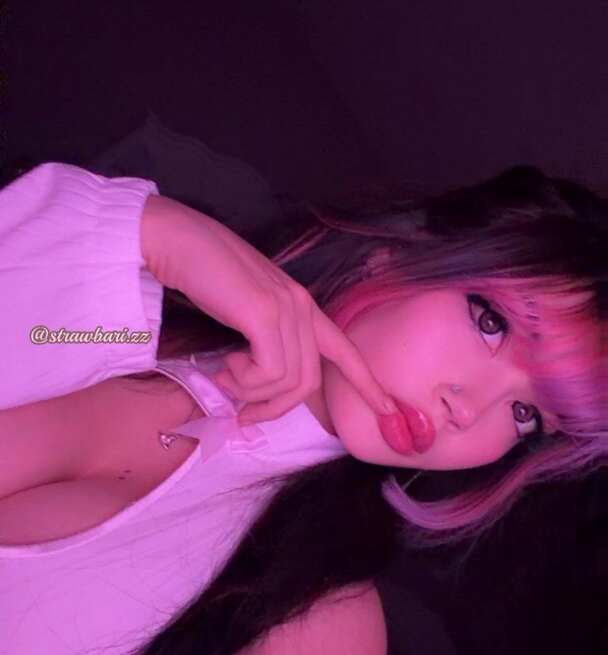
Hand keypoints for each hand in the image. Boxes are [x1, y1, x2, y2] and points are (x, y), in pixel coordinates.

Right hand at [146, 197, 397, 424]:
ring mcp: (285, 308)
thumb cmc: (204, 275)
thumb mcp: (243, 311)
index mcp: (301, 305)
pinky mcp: (264, 313)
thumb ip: (260, 342)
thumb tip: (255, 390)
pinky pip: (269, 372)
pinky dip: (244, 381)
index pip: (344, 349)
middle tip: (241, 413)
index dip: (367, 383)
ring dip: (250, 393)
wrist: (178, 241)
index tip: (390, 411)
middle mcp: (301, 306)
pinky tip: (224, 364)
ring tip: (223, 375)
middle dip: (274, 408)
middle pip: (308, 380)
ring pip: (288, 381)